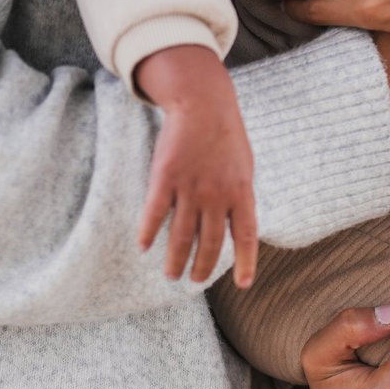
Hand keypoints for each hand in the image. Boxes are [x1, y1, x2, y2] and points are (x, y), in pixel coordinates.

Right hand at [135, 43, 258, 286]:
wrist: (203, 104)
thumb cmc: (225, 137)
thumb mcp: (244, 166)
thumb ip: (240, 196)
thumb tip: (240, 225)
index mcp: (241, 191)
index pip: (245, 235)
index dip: (245, 261)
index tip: (242, 284)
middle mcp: (217, 194)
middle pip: (210, 242)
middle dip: (202, 266)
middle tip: (194, 280)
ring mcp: (190, 187)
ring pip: (182, 234)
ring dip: (175, 258)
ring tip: (171, 274)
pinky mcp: (165, 177)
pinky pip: (155, 212)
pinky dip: (148, 232)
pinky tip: (143, 246)